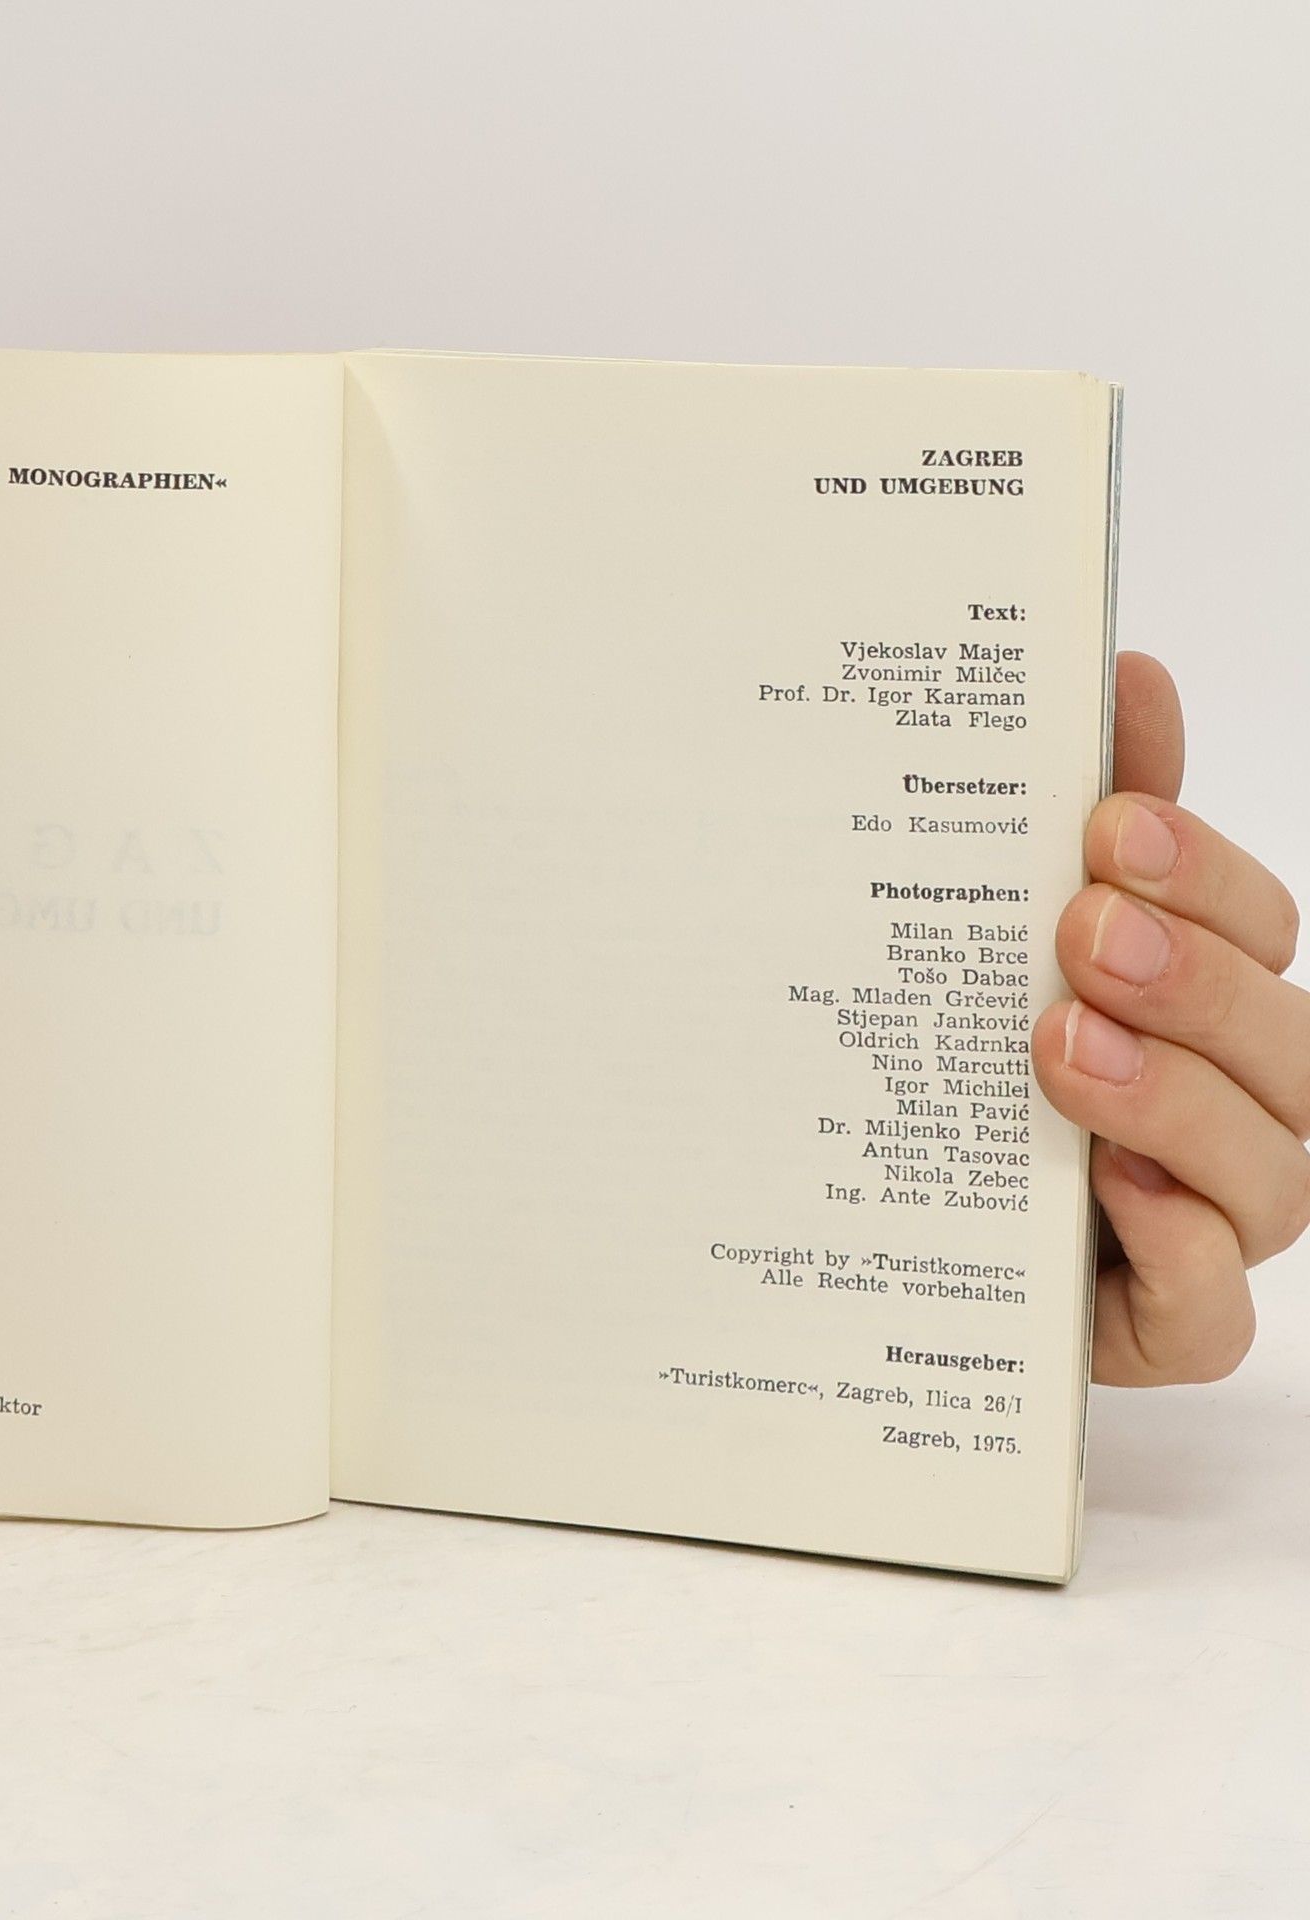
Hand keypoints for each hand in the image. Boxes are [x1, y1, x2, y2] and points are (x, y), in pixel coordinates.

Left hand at [1033, 652, 1306, 1384]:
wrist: (884, 1236)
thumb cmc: (970, 1072)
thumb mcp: (1006, 940)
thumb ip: (1079, 822)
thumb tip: (1123, 676)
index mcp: (1204, 1006)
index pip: (1258, 927)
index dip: (1201, 870)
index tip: (1106, 821)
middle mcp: (1230, 1111)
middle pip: (1284, 1044)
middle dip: (1190, 978)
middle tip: (1081, 929)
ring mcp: (1204, 1224)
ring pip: (1271, 1175)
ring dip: (1176, 1099)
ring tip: (1064, 1048)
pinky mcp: (1156, 1325)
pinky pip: (1212, 1314)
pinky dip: (1180, 1252)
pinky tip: (1115, 1191)